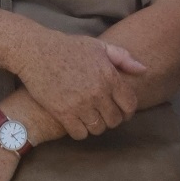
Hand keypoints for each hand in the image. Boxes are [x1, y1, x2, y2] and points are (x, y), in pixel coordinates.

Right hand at [12, 31, 143, 139]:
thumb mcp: (98, 46)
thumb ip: (123, 58)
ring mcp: (81, 104)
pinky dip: (79, 131)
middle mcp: (98, 92)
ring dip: (95, 125)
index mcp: (109, 76)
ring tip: (88, 117)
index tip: (120, 111)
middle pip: (115, 120)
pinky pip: (80, 134)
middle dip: (111, 118)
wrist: (36, 51)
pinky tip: (75, 121)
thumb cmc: (67, 47)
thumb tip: (143, 69)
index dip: (127, 111)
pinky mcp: (63, 113)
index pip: (130, 105)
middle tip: (102, 113)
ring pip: (98, 129)